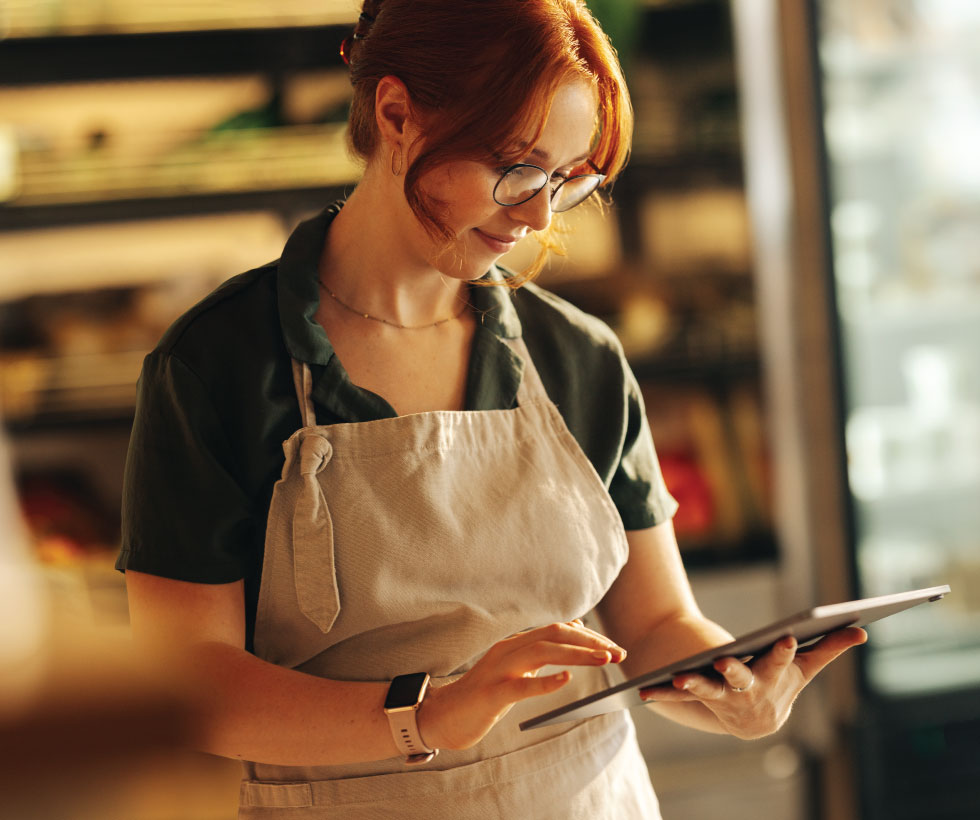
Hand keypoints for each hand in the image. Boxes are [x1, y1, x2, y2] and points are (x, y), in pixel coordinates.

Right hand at [418, 620, 625, 750]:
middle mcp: (508, 649)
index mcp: (516, 643)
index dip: (590, 637)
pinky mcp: (491, 694)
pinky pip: (521, 685)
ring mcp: (498, 669)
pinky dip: (545, 681)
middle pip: (555, 634)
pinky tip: (567, 680)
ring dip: (576, 654)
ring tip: (603, 660)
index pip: (559, 629)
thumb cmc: (482, 695)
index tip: (615, 648)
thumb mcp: (515, 669)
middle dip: (590, 642)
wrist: (442, 715)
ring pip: (542, 651)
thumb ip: (540, 651)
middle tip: (619, 653)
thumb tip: (575, 630)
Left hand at [638, 627, 866, 738]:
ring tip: (679, 674)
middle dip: (735, 670)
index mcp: (775, 676)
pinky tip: (644, 690)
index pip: (781, 660)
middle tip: (724, 660)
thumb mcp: (805, 666)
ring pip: (708, 688)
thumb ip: (830, 647)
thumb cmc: (783, 683)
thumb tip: (863, 628)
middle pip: (742, 677)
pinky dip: (664, 692)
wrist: (756, 721)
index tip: (784, 636)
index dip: (782, 650)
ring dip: (695, 683)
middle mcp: (749, 690)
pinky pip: (681, 694)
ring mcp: (724, 697)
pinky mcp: (702, 699)